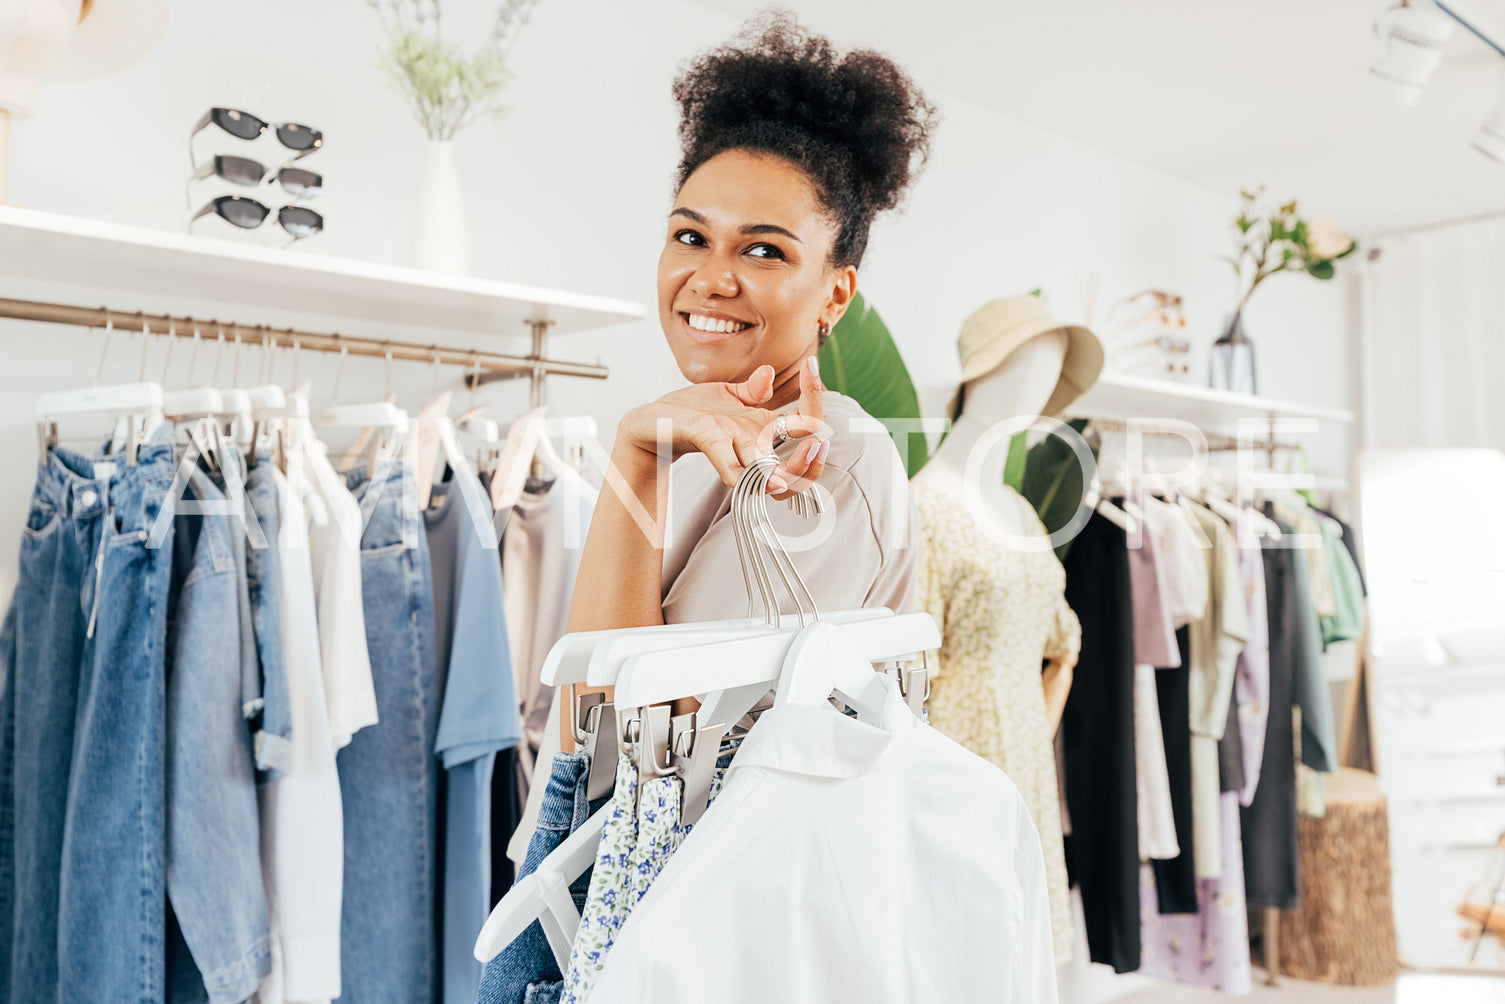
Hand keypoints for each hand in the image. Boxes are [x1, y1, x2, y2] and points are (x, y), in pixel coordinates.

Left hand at [619, 357, 828, 495]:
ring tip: (808, 450)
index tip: (811, 363)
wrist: (654, 420)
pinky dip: (750, 476)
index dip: (815, 396)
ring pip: (775, 476)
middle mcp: (754, 445)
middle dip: (815, 458)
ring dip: (795, 469)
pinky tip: (768, 479)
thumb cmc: (692, 410)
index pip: (804, 422)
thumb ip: (753, 390)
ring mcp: (734, 451)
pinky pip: (734, 471)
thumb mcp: (727, 396)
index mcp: (763, 428)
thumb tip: (769, 374)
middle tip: (818, 441)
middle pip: (799, 467)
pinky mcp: (710, 446)